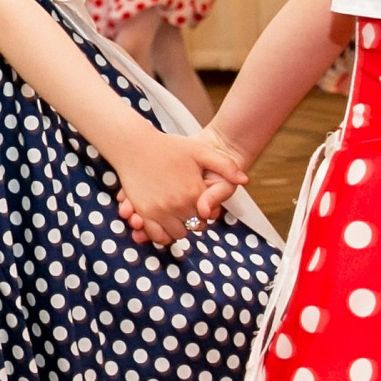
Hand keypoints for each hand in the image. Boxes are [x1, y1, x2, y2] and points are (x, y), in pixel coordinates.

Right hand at [111, 130, 222, 245]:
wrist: (136, 145)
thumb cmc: (168, 147)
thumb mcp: (201, 151)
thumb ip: (225, 165)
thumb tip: (244, 180)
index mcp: (194, 192)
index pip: (208, 215)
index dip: (207, 211)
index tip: (203, 204)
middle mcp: (178, 205)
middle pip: (194, 227)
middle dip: (195, 221)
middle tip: (190, 210)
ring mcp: (160, 211)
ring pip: (177, 235)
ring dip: (180, 229)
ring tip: (178, 216)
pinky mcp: (144, 213)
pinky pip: (157, 235)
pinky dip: (162, 235)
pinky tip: (165, 224)